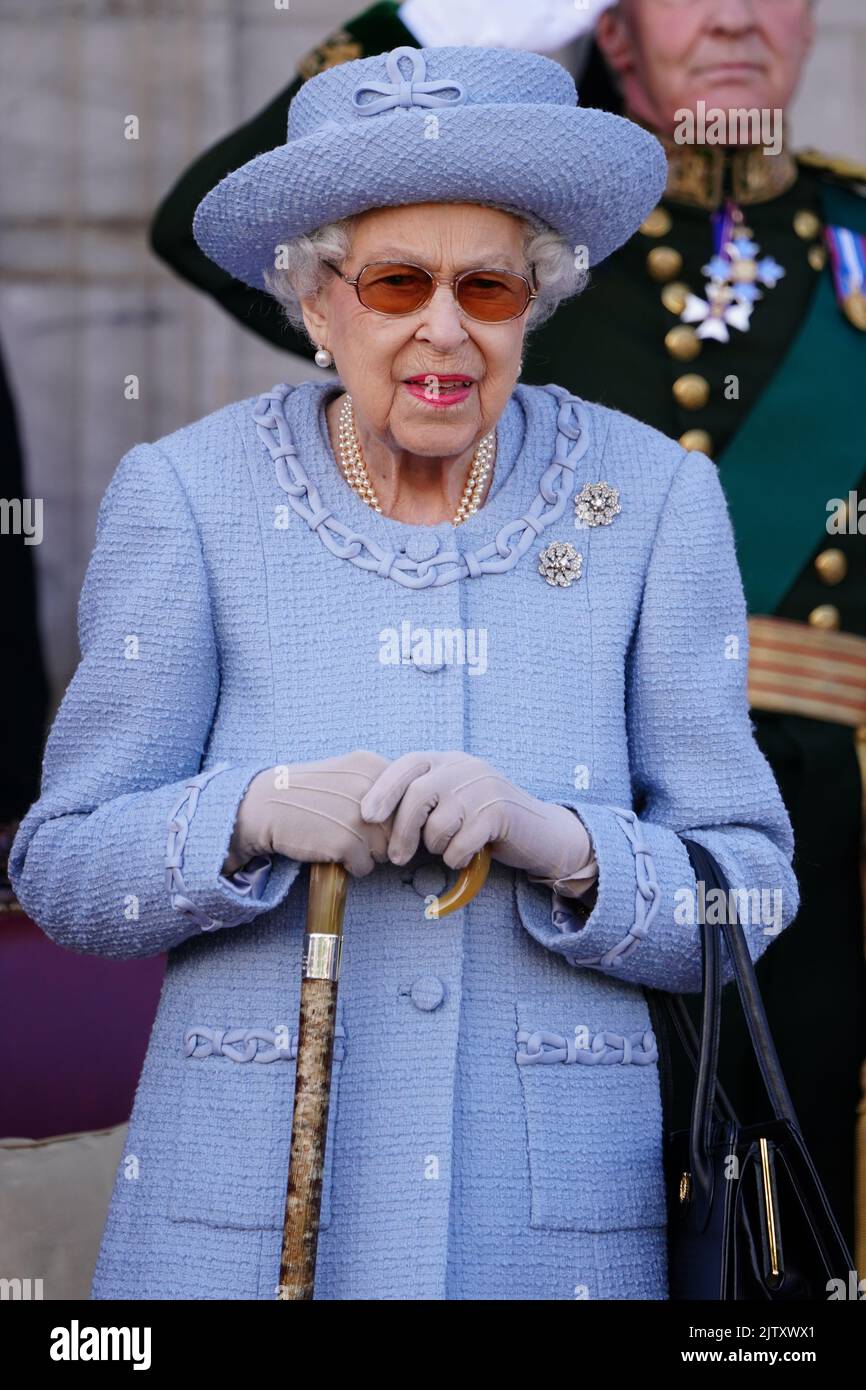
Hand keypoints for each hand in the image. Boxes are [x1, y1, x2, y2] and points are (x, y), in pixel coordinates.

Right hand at [223, 750, 393, 877]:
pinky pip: (365, 867)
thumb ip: (378, 786)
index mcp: (371, 765)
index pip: (406, 800)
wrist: (264, 806)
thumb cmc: (306, 793)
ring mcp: (360, 817)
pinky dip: (350, 866)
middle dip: (382, 836)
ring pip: (386, 850)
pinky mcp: (347, 843)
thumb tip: (410, 815)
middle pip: (399, 827)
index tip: (373, 819)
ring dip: (367, 853)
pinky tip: (330, 851)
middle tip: (351, 831)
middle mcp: (370, 788)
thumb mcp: (345, 773)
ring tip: (340, 840)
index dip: (392, 815)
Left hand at [359, 750, 596, 890]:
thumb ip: (422, 799)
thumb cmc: (483, 820)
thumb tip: (371, 816)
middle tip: (396, 858)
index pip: (407, 765)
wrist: (540, 832)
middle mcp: (464, 767)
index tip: (367, 816)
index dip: (383, 789)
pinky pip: (460, 843)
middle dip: (402, 831)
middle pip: (418, 795)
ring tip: (448, 850)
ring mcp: (483, 787)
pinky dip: (456, 858)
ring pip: (438, 824)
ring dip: (436, 847)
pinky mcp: (499, 812)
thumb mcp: (451, 799)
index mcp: (447, 761)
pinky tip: (465, 857)